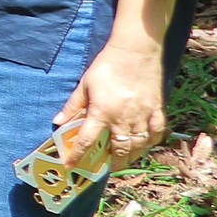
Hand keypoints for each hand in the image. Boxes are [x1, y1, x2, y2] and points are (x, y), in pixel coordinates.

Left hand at [58, 36, 167, 164]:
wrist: (136, 50)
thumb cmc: (107, 65)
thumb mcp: (85, 84)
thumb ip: (73, 105)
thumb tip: (58, 121)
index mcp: (102, 113)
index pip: (87, 142)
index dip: (77, 157)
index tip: (70, 166)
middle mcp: (123, 118)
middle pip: (119, 150)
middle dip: (113, 162)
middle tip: (107, 166)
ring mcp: (143, 115)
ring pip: (139, 146)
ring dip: (131, 156)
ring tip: (124, 159)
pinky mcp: (158, 109)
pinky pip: (157, 133)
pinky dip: (150, 142)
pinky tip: (144, 144)